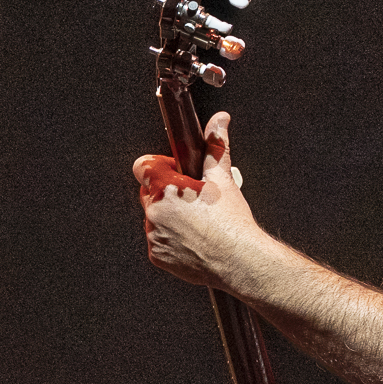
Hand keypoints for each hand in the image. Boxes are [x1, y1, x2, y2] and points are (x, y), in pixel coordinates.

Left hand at [133, 111, 261, 287]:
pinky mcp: (157, 256)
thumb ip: (216, 147)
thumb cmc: (232, 224)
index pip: (143, 167)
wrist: (239, 261)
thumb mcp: (223, 179)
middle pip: (150, 193)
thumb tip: (218, 122)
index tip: (174, 170)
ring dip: (169, 217)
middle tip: (192, 198)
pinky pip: (158, 242)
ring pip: (154, 218)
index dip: (159, 166)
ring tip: (196, 221)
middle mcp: (154, 212)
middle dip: (167, 193)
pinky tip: (192, 239)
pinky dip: (171, 239)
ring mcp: (153, 236)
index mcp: (166, 189)